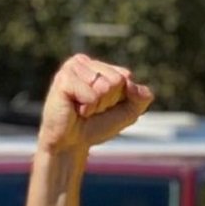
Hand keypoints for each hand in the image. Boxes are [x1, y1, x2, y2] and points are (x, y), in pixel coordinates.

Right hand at [38, 54, 154, 153]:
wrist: (72, 143)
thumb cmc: (97, 125)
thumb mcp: (129, 112)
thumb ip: (142, 97)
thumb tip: (133, 85)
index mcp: (98, 65)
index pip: (125, 77)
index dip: (119, 98)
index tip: (103, 106)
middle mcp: (84, 62)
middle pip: (116, 80)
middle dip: (108, 101)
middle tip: (91, 108)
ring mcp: (72, 68)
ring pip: (104, 86)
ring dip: (97, 104)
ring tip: (82, 108)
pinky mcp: (62, 79)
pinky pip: (91, 94)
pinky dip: (87, 107)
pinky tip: (75, 109)